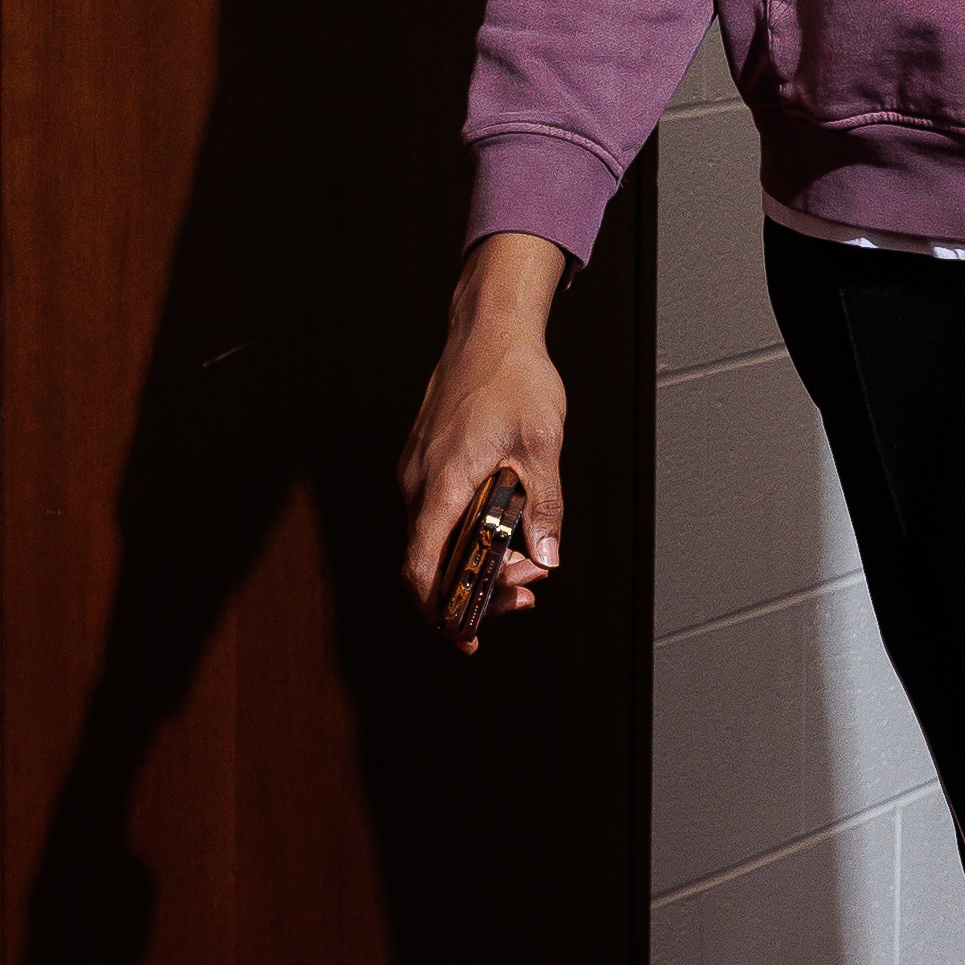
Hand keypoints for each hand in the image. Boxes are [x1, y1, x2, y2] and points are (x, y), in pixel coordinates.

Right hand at [399, 232, 569, 646]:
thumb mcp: (543, 445)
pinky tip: (505, 527)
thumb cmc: (514, 379)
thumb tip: (547, 556)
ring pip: (434, 539)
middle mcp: (418, 483)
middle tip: (529, 590)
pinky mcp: (425, 462)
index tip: (467, 635)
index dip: (440, 611)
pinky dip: (466, 532)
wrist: (489, 329)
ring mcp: (417, 472)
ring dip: (475, 560)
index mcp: (442, 484)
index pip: (421, 569)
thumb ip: (544, 505)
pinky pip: (437, 514)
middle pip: (430, 563)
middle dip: (477, 590)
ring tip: (527, 563)